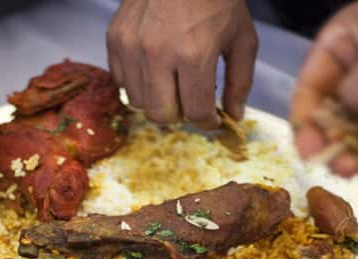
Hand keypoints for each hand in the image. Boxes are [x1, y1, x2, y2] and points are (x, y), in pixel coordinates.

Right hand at [107, 0, 257, 127]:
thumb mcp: (242, 38)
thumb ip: (240, 82)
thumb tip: (233, 117)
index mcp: (194, 55)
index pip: (195, 112)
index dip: (206, 122)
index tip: (211, 118)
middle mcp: (158, 54)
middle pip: (161, 115)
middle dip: (179, 116)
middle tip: (190, 102)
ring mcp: (132, 46)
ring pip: (138, 102)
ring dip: (157, 100)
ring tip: (172, 83)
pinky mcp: (115, 38)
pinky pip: (121, 81)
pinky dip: (137, 83)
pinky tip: (154, 69)